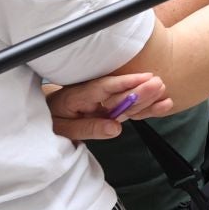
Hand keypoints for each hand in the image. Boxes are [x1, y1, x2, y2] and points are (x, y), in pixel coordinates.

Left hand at [45, 72, 173, 141]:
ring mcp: (103, 101)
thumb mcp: (64, 130)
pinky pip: (128, 108)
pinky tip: (161, 104)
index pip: (104, 87)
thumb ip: (90, 129)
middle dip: (139, 89)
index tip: (144, 79)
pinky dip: (145, 107)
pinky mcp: (109, 108)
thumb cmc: (52, 122)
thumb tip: (116, 129)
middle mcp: (93, 95)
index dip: (124, 83)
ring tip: (163, 92)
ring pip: (127, 99)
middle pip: (119, 92)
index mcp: (78, 95)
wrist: (45, 117)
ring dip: (145, 96)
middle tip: (159, 85)